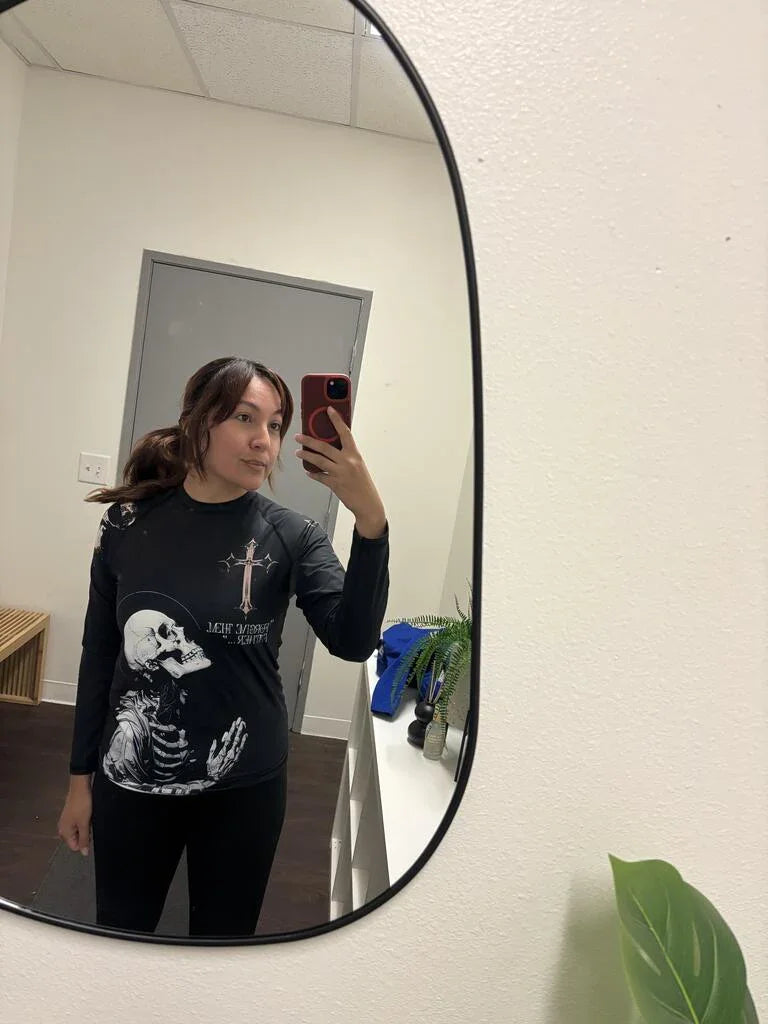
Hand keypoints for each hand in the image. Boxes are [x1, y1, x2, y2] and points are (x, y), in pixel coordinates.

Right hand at [58, 776, 92, 855]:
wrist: (80, 787)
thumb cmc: (81, 804)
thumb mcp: (85, 824)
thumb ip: (84, 839)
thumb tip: (84, 853)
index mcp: (64, 832)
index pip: (74, 847)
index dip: (84, 842)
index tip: (90, 833)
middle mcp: (63, 828)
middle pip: (76, 840)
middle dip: (85, 835)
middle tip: (89, 824)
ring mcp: (66, 822)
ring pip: (78, 831)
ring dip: (85, 828)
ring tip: (88, 818)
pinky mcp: (71, 815)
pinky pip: (79, 824)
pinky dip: (84, 822)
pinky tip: (87, 815)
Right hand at [206, 717, 246, 780]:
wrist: (216, 779)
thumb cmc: (211, 768)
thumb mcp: (209, 759)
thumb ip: (213, 749)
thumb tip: (216, 739)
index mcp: (222, 753)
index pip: (228, 739)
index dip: (232, 730)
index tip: (234, 723)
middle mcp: (230, 754)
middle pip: (235, 739)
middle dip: (238, 729)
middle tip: (240, 720)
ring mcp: (234, 757)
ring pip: (239, 743)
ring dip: (241, 733)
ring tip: (243, 724)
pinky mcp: (236, 760)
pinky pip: (241, 749)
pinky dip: (243, 742)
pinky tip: (245, 735)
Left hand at [296, 407, 386, 537]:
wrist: (368, 503)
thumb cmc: (363, 484)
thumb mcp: (358, 465)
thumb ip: (346, 456)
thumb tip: (331, 448)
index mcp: (354, 454)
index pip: (344, 433)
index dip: (336, 420)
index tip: (328, 410)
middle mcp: (347, 461)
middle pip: (324, 447)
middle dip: (309, 441)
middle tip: (299, 437)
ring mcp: (340, 473)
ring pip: (319, 461)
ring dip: (306, 455)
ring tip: (298, 452)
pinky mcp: (335, 484)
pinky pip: (320, 476)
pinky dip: (313, 473)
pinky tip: (307, 471)